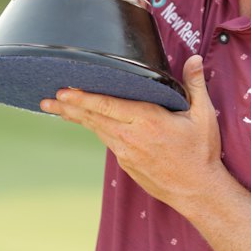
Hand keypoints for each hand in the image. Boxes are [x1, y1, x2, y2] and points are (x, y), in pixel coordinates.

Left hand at [40, 55, 224, 216]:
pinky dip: (94, 128)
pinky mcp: (126, 163)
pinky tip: (86, 122)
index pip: (108, 106)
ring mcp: (126, 153)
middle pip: (93, 118)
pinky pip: (106, 140)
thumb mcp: (204, 116)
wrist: (198, 191)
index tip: (64, 92)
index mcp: (148, 121)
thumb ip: (195, 85)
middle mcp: (131, 137)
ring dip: (76, 117)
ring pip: (97, 130)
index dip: (84, 98)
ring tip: (56, 107)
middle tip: (46, 99)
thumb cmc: (201, 153)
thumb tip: (193, 59)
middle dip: (68, 108)